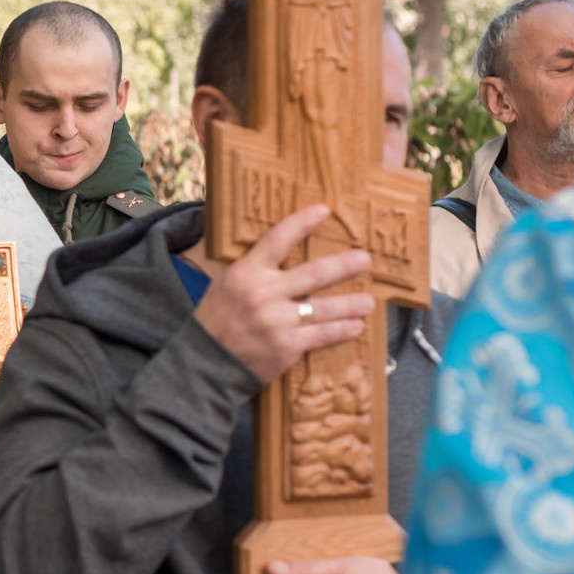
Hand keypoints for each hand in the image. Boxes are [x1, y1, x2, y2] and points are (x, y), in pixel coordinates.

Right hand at [194, 204, 375, 384]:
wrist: (205, 363)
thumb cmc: (217, 320)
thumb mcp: (226, 284)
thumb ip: (253, 269)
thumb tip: (282, 251)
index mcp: (246, 272)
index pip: (278, 239)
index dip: (302, 222)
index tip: (324, 211)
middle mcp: (263, 293)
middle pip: (313, 274)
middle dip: (343, 265)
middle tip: (364, 259)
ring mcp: (277, 321)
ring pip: (324, 308)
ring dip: (351, 304)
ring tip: (369, 302)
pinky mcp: (287, 346)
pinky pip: (322, 335)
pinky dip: (342, 330)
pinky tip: (355, 326)